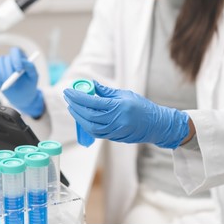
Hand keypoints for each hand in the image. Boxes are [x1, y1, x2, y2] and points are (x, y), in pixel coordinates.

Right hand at [0, 47, 43, 117]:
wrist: (21, 95)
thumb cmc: (29, 84)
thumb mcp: (33, 76)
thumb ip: (30, 67)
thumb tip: (24, 61)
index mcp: (21, 57)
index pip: (15, 51)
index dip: (16, 59)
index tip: (18, 70)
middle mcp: (11, 58)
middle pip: (6, 58)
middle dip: (9, 70)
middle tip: (13, 81)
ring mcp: (2, 63)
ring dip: (3, 73)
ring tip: (10, 84)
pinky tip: (3, 82)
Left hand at [63, 80, 189, 148]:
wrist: (156, 125)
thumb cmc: (142, 107)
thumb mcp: (125, 94)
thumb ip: (106, 92)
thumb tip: (90, 85)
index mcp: (119, 106)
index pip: (93, 102)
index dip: (78, 97)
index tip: (68, 91)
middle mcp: (116, 120)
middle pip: (89, 115)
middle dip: (75, 106)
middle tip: (68, 98)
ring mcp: (115, 130)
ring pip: (90, 126)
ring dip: (78, 117)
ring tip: (72, 107)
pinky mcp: (114, 137)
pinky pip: (96, 132)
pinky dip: (86, 125)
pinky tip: (81, 117)